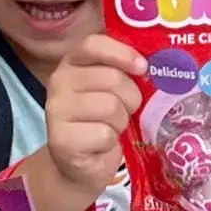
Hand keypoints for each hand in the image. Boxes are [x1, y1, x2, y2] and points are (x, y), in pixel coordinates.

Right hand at [43, 35, 146, 195]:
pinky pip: (104, 134)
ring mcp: (56, 110)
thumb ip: (121, 71)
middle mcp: (59, 81)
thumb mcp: (110, 90)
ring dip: (120, 122)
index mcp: (72, 63)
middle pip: (111, 78)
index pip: (94, 45)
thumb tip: (153, 64)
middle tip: (125, 110)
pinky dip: (110, 142)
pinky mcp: (61, 139)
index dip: (122, 53)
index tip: (142, 67)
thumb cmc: (100, 121)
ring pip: (111, 107)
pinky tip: (99, 145)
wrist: (79, 165)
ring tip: (109, 129)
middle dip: (129, 98)